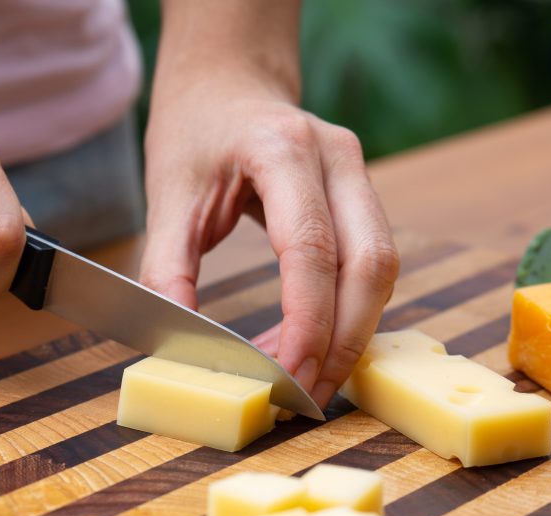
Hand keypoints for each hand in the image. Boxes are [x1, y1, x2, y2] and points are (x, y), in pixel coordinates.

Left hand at [141, 75, 398, 409]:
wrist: (227, 82)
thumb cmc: (195, 131)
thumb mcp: (169, 194)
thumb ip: (167, 269)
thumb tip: (176, 342)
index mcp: (285, 150)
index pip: (312, 251)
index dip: (306, 325)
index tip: (284, 378)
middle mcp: (337, 158)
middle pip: (370, 267)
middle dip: (343, 343)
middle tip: (304, 398)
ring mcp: (359, 175)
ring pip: (383, 270)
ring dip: (354, 335)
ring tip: (310, 382)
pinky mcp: (363, 197)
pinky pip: (373, 265)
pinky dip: (351, 313)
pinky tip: (318, 347)